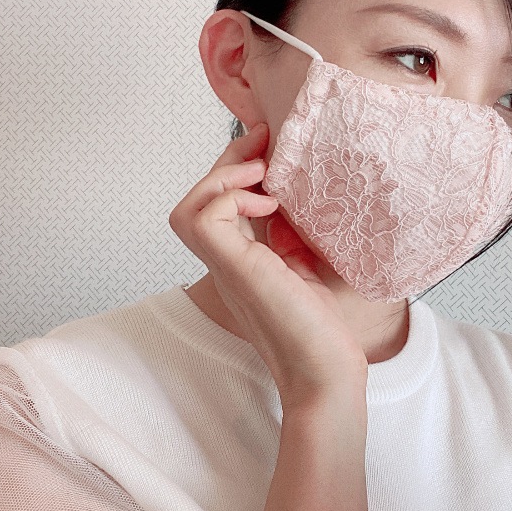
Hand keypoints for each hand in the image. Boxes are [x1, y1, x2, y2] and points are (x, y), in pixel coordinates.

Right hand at [168, 122, 368, 409]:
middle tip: (263, 139)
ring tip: (261, 173)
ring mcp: (225, 267)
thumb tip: (291, 195)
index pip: (215, 206)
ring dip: (222, 179)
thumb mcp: (302, 265)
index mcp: (238, 261)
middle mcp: (223, 263)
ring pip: (187, 210)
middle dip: (227, 162)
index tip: (268, 143)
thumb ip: (287, 235)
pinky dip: (231, 199)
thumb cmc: (319, 325)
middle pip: (195, 202)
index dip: (233, 171)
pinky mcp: (234, 268)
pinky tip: (268, 204)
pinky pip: (204, 218)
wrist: (324, 370)